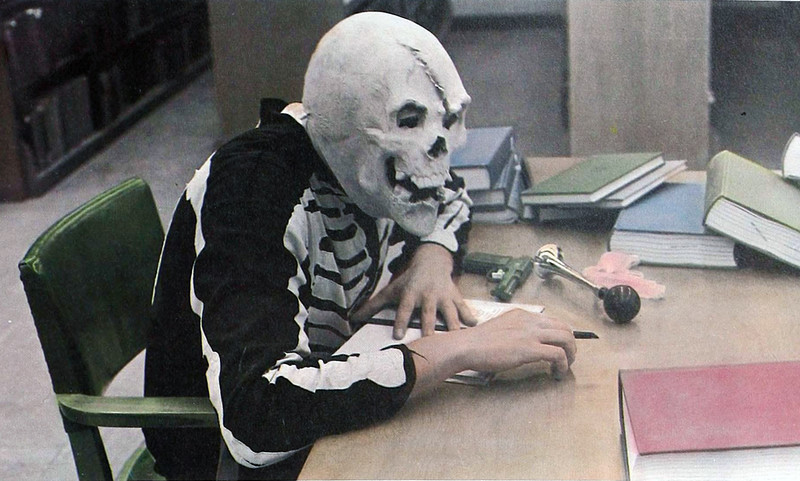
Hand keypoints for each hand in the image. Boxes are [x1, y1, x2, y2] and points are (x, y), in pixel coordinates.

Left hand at [351, 243, 476, 338]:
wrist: (432, 261)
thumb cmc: (409, 279)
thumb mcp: (392, 289)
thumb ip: (374, 305)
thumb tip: (353, 318)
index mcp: (410, 294)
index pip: (404, 309)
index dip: (400, 321)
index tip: (398, 335)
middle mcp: (427, 295)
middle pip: (428, 313)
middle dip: (429, 326)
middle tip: (430, 341)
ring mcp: (443, 296)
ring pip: (449, 312)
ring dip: (452, 325)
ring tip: (455, 339)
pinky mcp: (455, 296)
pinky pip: (463, 307)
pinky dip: (469, 316)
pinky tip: (474, 326)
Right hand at [406, 309, 577, 394]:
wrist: (467, 346)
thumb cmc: (478, 343)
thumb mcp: (500, 329)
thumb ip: (515, 331)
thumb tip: (523, 343)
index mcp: (522, 315)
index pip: (553, 321)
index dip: (562, 336)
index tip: (561, 348)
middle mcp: (530, 321)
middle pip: (565, 328)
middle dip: (571, 346)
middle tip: (567, 359)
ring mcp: (531, 334)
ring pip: (566, 339)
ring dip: (571, 355)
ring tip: (564, 367)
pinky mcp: (530, 349)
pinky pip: (557, 355)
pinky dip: (562, 365)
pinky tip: (556, 373)